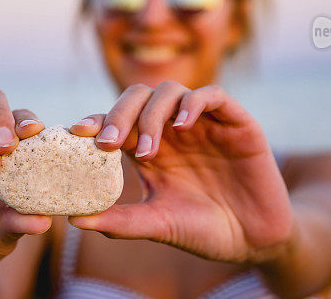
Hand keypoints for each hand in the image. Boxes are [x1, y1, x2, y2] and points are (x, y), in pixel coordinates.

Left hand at [68, 81, 294, 263]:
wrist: (254, 241)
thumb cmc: (203, 231)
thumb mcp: (158, 224)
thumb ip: (122, 221)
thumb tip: (76, 219)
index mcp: (150, 147)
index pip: (118, 120)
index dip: (97, 120)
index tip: (77, 133)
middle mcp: (173, 129)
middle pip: (139, 97)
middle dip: (120, 114)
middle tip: (108, 143)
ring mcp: (204, 122)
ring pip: (170, 90)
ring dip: (152, 113)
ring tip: (148, 149)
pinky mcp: (236, 122)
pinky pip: (213, 95)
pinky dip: (193, 103)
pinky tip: (181, 126)